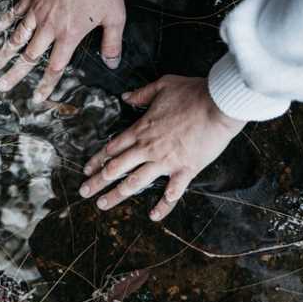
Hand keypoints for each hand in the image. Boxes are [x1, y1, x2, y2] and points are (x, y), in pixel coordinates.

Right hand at [0, 0, 125, 101]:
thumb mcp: (115, 17)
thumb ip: (112, 43)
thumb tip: (112, 63)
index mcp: (69, 35)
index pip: (55, 67)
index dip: (45, 84)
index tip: (36, 98)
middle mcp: (49, 26)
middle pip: (29, 56)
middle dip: (15, 74)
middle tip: (2, 86)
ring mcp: (38, 10)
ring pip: (18, 36)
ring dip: (5, 52)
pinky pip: (15, 10)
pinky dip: (5, 20)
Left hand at [79, 75, 246, 220]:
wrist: (218, 104)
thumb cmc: (192, 92)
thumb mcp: (162, 85)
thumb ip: (141, 93)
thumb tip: (125, 96)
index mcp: (142, 129)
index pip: (113, 147)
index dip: (98, 159)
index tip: (86, 170)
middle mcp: (149, 148)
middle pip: (116, 167)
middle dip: (97, 181)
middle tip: (84, 192)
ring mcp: (166, 161)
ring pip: (135, 182)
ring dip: (117, 195)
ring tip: (103, 204)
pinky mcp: (185, 170)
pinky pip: (172, 192)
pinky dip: (163, 206)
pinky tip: (154, 216)